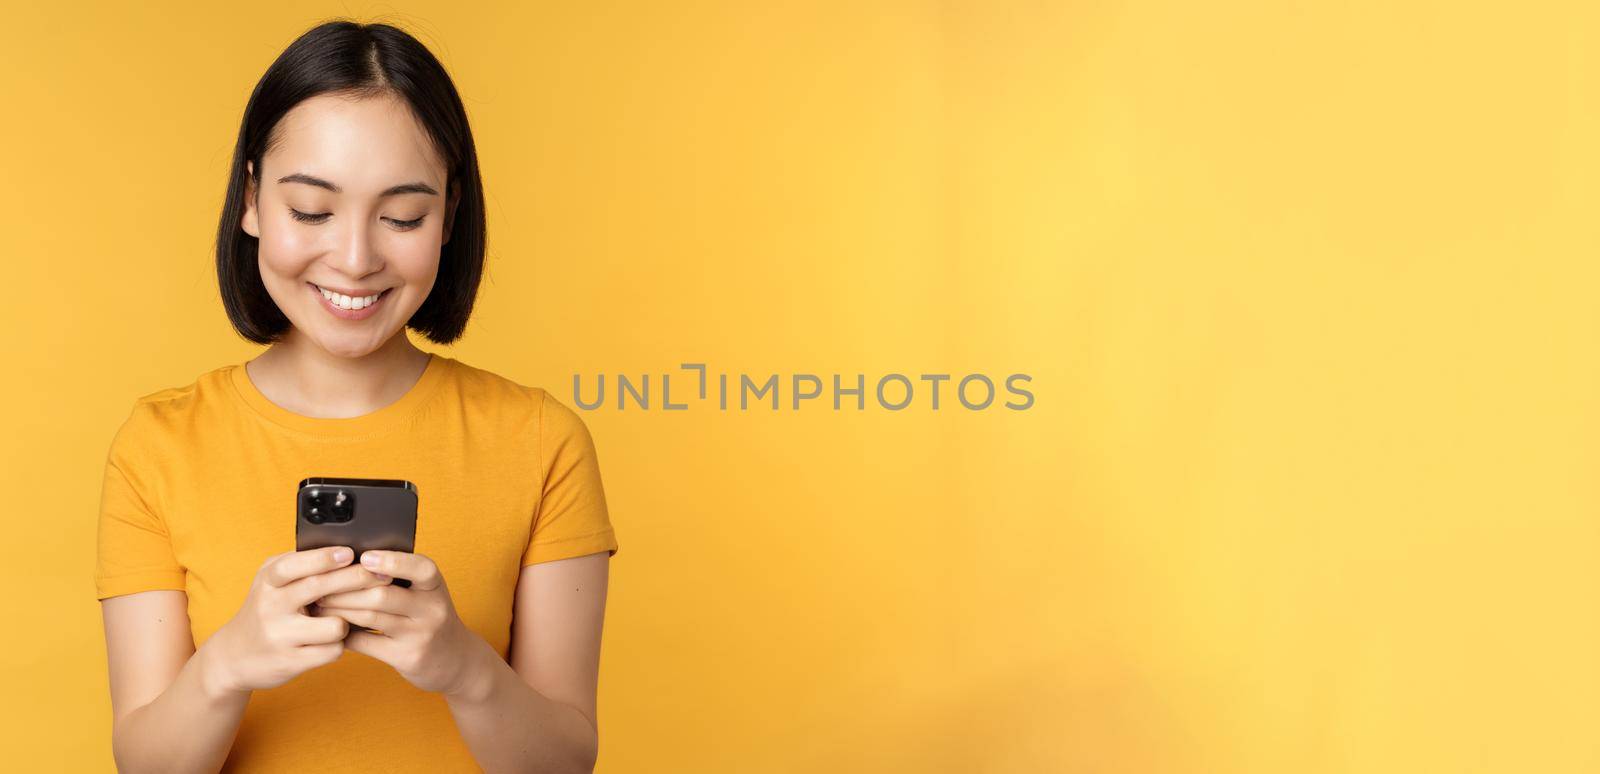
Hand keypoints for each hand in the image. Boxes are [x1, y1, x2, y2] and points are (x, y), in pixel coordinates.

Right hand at [203, 546, 393, 694]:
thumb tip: (348, 550)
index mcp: (267, 581)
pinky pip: (332, 651)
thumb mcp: (271, 583)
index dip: (323, 558)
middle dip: (356, 579)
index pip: (293, 565)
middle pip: (319, 589)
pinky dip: (339, 645)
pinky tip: (333, 641)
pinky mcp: (290, 662)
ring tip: (342, 620)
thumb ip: (300, 566)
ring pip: (334, 625)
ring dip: (347, 622)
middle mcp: (270, 606)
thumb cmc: (267, 610)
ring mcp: (280, 636)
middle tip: (382, 575)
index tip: (350, 552)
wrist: (234, 657)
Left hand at [310, 551, 480, 695]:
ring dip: (338, 609)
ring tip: (318, 604)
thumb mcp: (427, 593)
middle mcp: (432, 609)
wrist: (455, 659)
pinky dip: (344, 634)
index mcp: (435, 585)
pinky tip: (332, 627)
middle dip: (345, 589)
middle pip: (382, 594)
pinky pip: (366, 643)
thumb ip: (400, 578)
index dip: (391, 561)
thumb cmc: (429, 617)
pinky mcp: (406, 657)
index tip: (363, 557)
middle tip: (318, 586)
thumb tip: (351, 560)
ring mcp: (420, 635)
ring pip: (369, 617)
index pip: (419, 568)